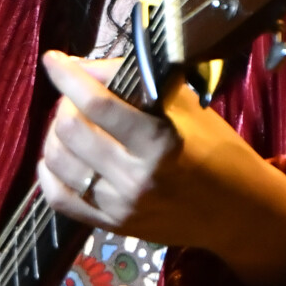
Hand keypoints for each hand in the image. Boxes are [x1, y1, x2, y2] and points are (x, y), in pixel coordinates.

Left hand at [36, 50, 285, 285]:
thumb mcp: (186, 105)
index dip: (68, 76)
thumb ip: (135, 81)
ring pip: (57, 162)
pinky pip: (58, 197)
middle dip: (64, 103)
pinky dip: (48, 171)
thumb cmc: (216, 148)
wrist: (237, 211)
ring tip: (69, 122)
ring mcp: (120, 206)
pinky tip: (60, 155)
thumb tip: (83, 66)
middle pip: (70, 130)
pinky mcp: (111, 226)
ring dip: (54, 134)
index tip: (54, 59)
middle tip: (75, 96)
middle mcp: (136, 177)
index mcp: (159, 142)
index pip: (97, 104)